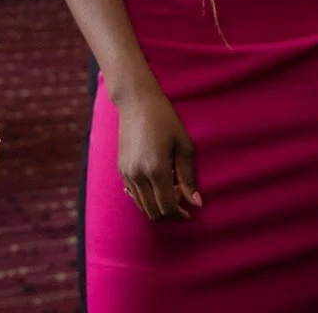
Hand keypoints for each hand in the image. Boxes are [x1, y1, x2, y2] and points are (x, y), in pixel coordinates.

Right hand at [116, 88, 199, 220]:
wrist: (137, 103)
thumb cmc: (166, 120)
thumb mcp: (184, 145)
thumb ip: (189, 177)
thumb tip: (196, 203)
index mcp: (156, 170)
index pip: (167, 207)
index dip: (180, 215)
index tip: (190, 213)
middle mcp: (138, 175)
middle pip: (153, 212)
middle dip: (169, 213)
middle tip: (182, 201)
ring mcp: (126, 173)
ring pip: (142, 206)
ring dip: (157, 206)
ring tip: (172, 190)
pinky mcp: (121, 169)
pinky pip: (133, 194)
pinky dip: (146, 198)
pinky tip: (158, 184)